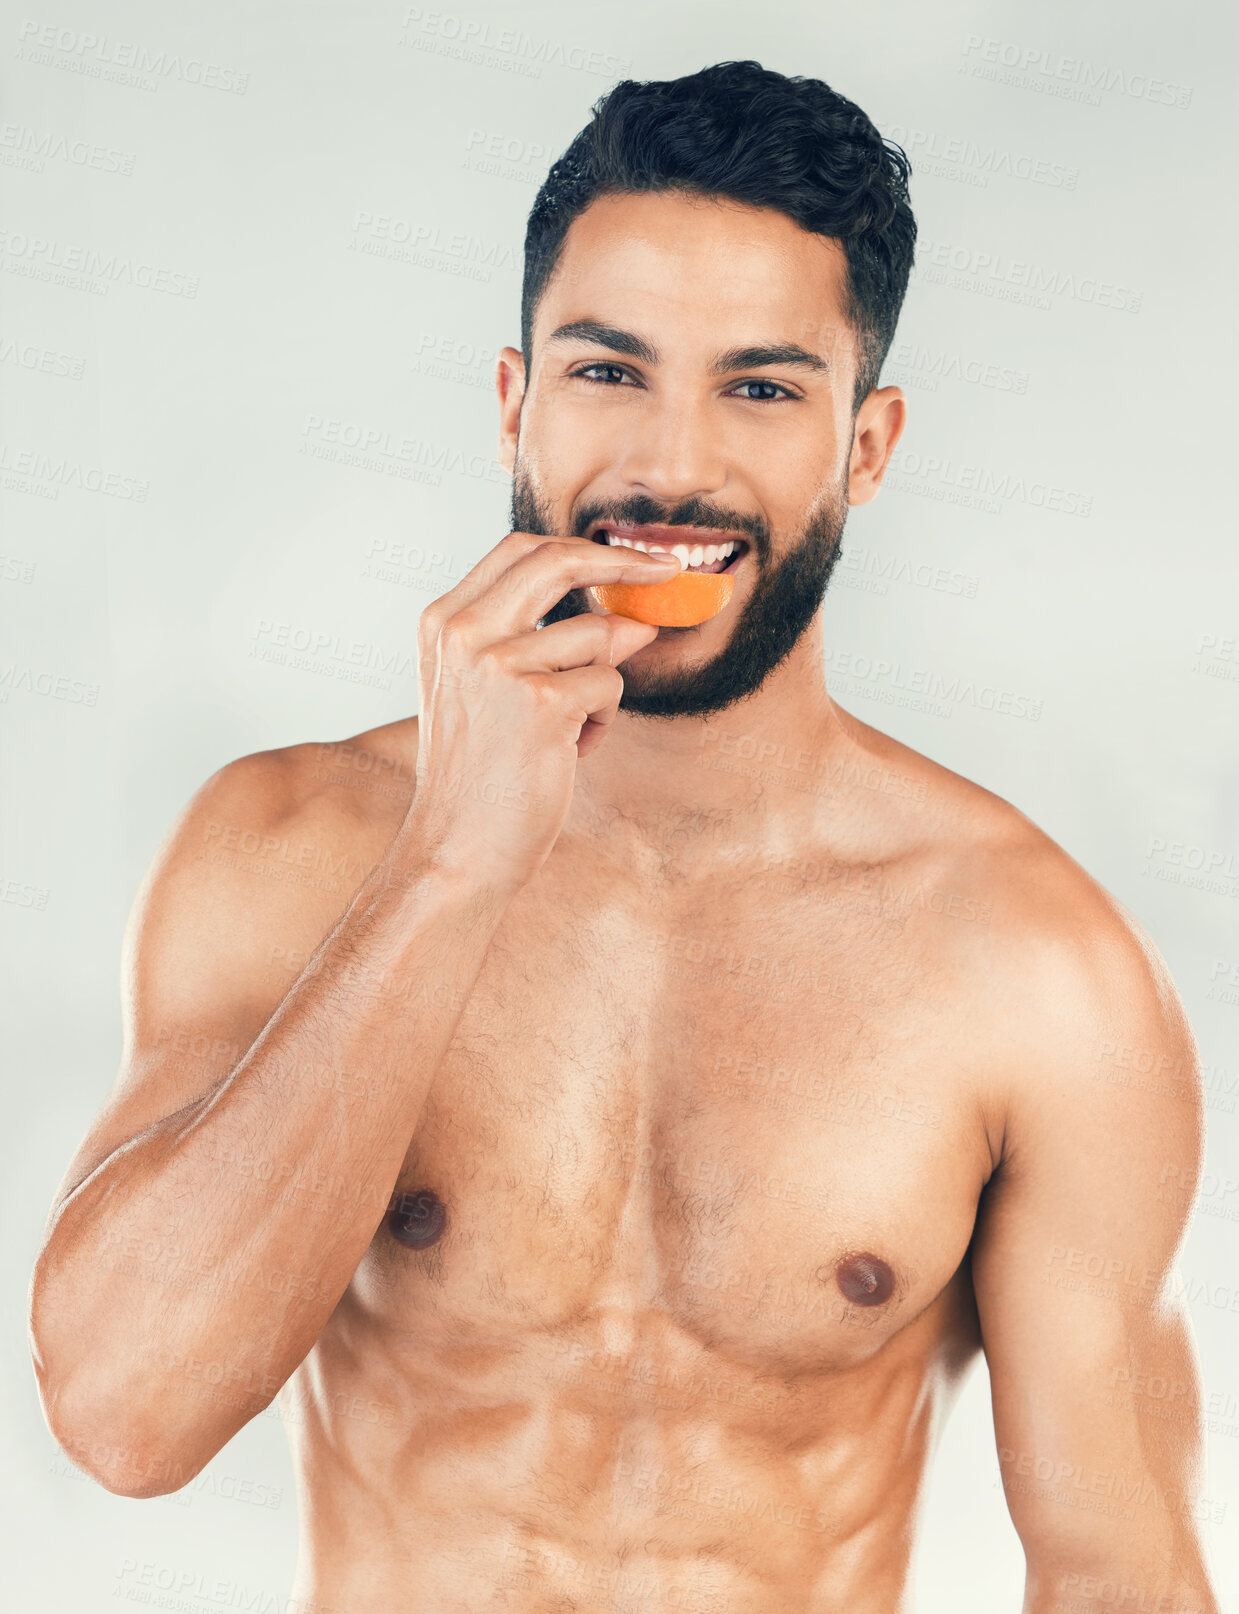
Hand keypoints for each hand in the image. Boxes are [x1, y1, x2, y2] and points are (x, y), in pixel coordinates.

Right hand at [403, 531, 681, 889]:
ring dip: (602, 684)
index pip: (519, 551)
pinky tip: (568, 751)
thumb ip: (541, 641)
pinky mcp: (541, 702)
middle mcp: (464, 634)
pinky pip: (608, 686)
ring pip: (597, 636)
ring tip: (570, 730)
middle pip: (557, 561)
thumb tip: (631, 618)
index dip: (580, 546)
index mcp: (442, 622)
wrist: (458, 848)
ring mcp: (500, 664)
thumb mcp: (487, 691)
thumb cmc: (478, 775)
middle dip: (623, 563)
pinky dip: (602, 720)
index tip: (627, 557)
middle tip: (668, 572)